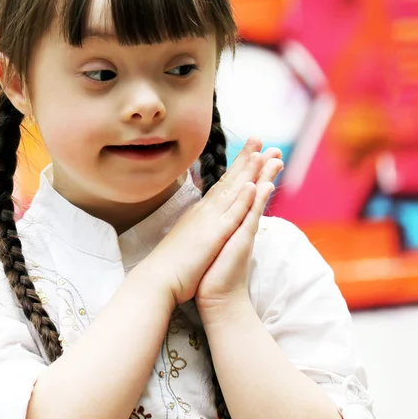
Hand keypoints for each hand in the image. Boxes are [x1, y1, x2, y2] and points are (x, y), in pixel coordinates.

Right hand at [142, 138, 274, 305]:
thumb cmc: (171, 264)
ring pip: (232, 191)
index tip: (247, 154)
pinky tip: (253, 184)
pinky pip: (231, 214)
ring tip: (261, 151)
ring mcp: (209, 220)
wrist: (158, 279)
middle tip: (258, 139)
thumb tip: (199, 222)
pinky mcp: (213, 234)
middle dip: (245, 159)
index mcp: (200, 213)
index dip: (235, 169)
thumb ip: (194, 226)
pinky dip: (242, 198)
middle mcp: (205, 211)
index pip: (221, 186)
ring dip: (247, 170)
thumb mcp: (185, 238)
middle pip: (229, 180)